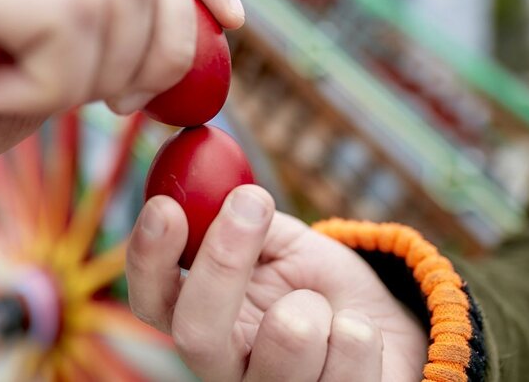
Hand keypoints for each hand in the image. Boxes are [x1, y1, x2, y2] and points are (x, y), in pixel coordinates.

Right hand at [0, 0, 243, 184]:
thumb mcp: (39, 85)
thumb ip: (98, 58)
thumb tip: (176, 63)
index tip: (233, 25)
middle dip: (160, 45)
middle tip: (115, 100)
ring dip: (97, 68)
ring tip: (38, 96)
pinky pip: (56, 16)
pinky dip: (50, 78)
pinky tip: (4, 93)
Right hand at [126, 185, 427, 381]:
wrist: (379, 324)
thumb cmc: (314, 281)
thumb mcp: (276, 239)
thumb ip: (241, 214)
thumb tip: (209, 167)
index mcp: (201, 321)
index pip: (153, 301)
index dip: (149, 258)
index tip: (166, 207)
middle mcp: (227, 369)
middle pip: (197, 335)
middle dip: (223, 264)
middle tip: (252, 203)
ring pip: (288, 341)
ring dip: (313, 301)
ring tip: (322, 303)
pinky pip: (348, 356)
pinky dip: (359, 328)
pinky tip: (354, 331)